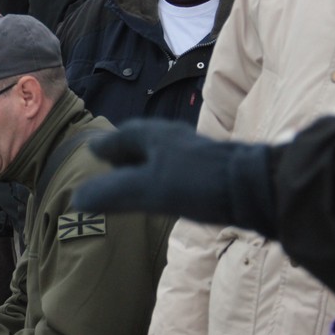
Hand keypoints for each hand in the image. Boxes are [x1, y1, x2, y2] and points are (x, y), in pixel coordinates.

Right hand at [72, 119, 274, 234]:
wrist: (257, 189)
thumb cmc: (199, 184)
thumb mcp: (147, 190)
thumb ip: (112, 193)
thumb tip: (77, 198)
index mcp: (155, 136)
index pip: (122, 136)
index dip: (106, 146)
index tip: (93, 151)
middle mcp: (174, 138)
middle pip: (142, 141)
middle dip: (125, 150)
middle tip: (110, 161)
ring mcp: (195, 153)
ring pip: (161, 153)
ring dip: (145, 162)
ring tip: (135, 175)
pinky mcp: (212, 169)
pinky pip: (177, 168)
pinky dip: (163, 174)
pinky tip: (167, 188)